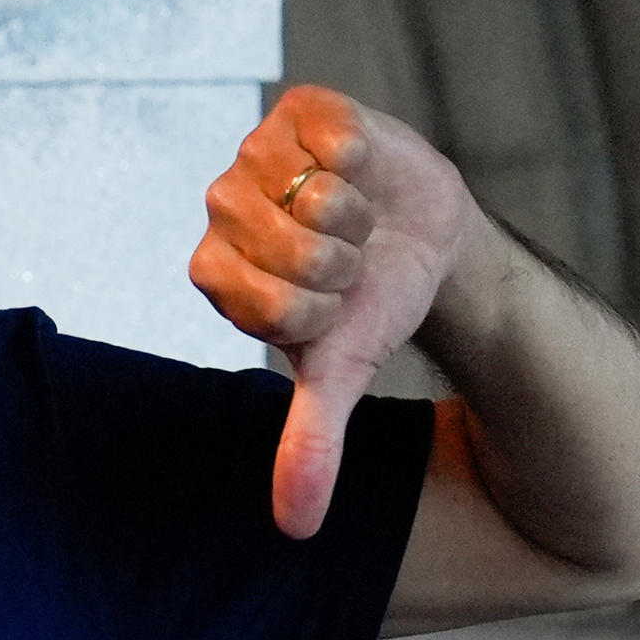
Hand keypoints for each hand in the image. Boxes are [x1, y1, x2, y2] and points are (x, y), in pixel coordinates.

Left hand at [193, 84, 475, 536]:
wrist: (423, 239)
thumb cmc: (368, 307)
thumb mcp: (340, 376)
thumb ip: (309, 444)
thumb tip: (296, 529)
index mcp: (217, 276)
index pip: (266, 306)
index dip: (319, 311)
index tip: (331, 308)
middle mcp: (223, 210)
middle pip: (290, 252)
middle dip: (343, 267)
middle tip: (349, 261)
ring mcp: (256, 152)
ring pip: (314, 196)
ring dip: (358, 217)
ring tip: (358, 218)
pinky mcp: (300, 109)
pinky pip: (335, 139)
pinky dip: (366, 162)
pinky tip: (363, 170)